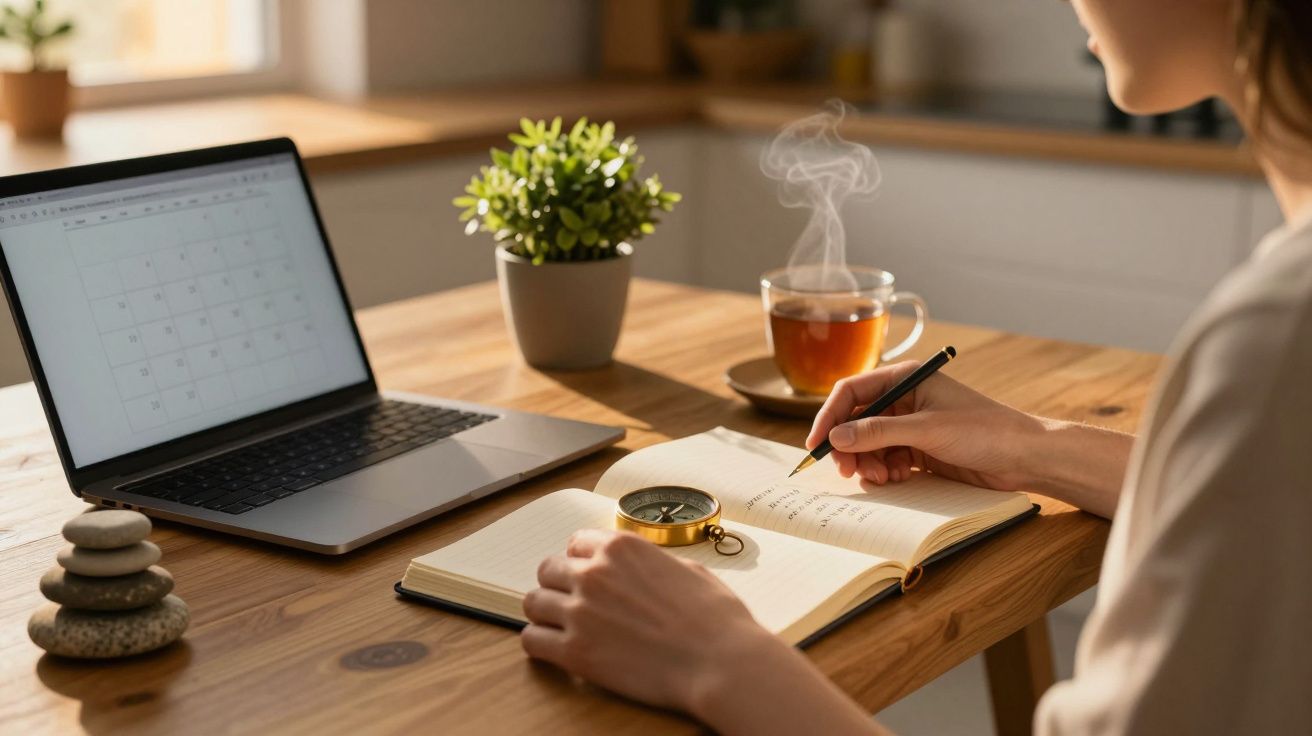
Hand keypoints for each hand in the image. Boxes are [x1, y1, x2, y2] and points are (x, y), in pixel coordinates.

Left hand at [522, 529, 889, 735]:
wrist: (721, 662)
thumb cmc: (716, 618)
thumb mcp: (688, 569)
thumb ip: (651, 564)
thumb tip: (643, 570)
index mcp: (622, 547)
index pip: (576, 544)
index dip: (581, 561)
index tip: (586, 576)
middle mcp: (594, 574)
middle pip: (548, 570)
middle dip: (559, 585)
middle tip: (572, 602)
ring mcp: (581, 612)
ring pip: (534, 603)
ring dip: (545, 613)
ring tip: (559, 627)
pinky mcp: (576, 652)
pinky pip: (533, 641)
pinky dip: (539, 644)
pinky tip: (554, 650)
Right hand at [807, 361, 1043, 490]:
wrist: (1024, 457)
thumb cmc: (984, 430)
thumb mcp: (926, 429)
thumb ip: (878, 432)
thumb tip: (836, 437)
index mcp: (906, 379)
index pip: (852, 392)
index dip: (830, 417)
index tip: (817, 444)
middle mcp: (905, 399)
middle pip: (857, 421)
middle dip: (849, 446)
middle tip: (847, 471)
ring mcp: (912, 426)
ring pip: (869, 444)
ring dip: (867, 463)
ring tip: (879, 478)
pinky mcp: (920, 450)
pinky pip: (886, 459)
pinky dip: (884, 471)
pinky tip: (896, 479)